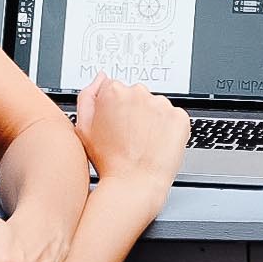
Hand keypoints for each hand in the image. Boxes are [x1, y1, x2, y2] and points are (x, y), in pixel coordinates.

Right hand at [73, 74, 189, 188]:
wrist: (134, 184)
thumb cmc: (108, 162)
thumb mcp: (83, 128)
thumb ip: (87, 97)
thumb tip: (100, 77)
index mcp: (114, 91)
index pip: (115, 88)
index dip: (114, 108)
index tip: (116, 122)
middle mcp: (139, 93)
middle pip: (136, 95)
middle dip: (133, 111)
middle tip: (128, 135)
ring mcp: (161, 104)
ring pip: (156, 106)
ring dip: (151, 119)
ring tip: (143, 142)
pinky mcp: (179, 117)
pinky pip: (174, 117)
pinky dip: (168, 128)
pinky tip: (157, 143)